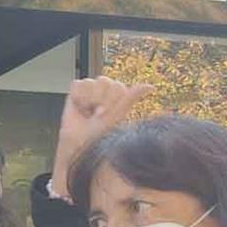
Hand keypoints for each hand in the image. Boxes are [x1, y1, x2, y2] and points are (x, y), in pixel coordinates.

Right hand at [51, 77, 152, 195]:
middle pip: (104, 81)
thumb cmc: (98, 135)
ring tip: (86, 112)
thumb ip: (130, 98)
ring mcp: (90, 90)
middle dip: (99, 100)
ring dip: (87, 99)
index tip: (106, 115)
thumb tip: (151, 86)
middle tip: (95, 115)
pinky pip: (77, 84)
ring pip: (90, 82)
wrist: (77, 145)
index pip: (117, 86)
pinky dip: (77, 97)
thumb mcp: (116, 116)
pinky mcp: (76, 91)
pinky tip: (78, 107)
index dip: (111, 100)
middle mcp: (105, 91)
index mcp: (118, 96)